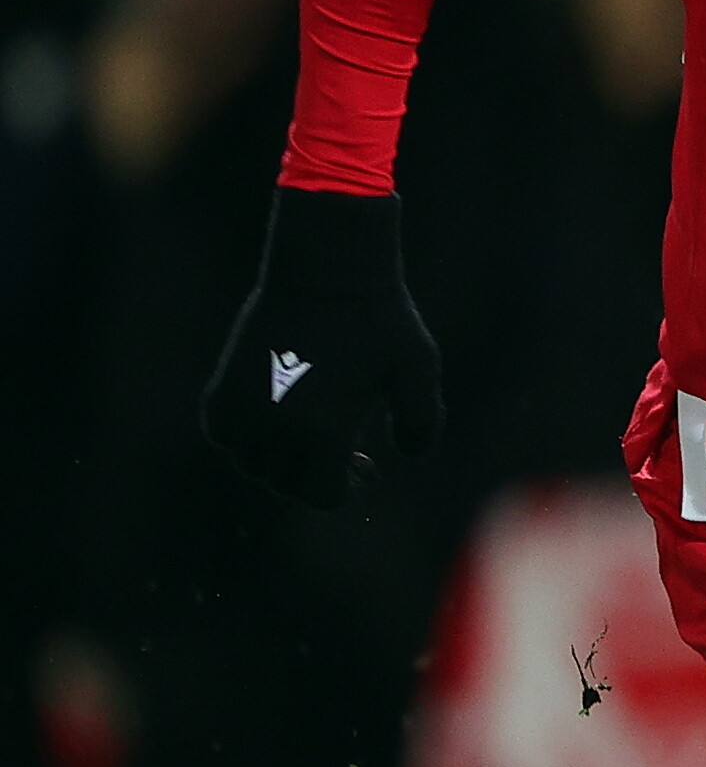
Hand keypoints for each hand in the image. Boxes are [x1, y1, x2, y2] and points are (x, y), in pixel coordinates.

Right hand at [197, 188, 445, 508]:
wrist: (327, 271)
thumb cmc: (379, 320)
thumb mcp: (418, 370)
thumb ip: (423, 424)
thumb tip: (404, 458)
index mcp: (323, 430)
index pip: (321, 496)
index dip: (345, 487)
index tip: (361, 463)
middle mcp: (275, 426)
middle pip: (284, 483)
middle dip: (313, 475)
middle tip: (339, 449)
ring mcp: (242, 406)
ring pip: (250, 462)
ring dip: (278, 458)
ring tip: (307, 431)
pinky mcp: (223, 384)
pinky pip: (222, 433)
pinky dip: (242, 436)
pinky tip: (272, 416)